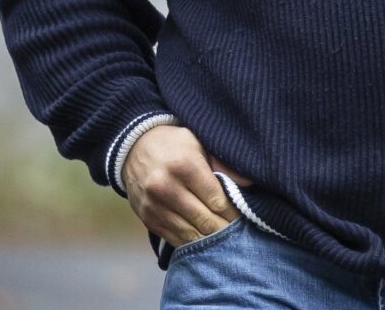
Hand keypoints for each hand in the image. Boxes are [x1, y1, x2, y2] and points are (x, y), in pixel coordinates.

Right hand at [123, 124, 252, 247]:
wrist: (135, 147)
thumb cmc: (176, 144)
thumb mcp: (200, 143)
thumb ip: (224, 164)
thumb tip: (250, 184)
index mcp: (185, 165)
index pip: (216, 200)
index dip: (233, 212)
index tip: (245, 217)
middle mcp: (166, 187)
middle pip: (204, 220)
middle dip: (224, 229)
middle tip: (239, 234)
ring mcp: (154, 205)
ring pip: (190, 233)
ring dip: (209, 239)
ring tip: (225, 241)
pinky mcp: (147, 218)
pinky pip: (174, 238)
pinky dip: (191, 242)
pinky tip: (204, 241)